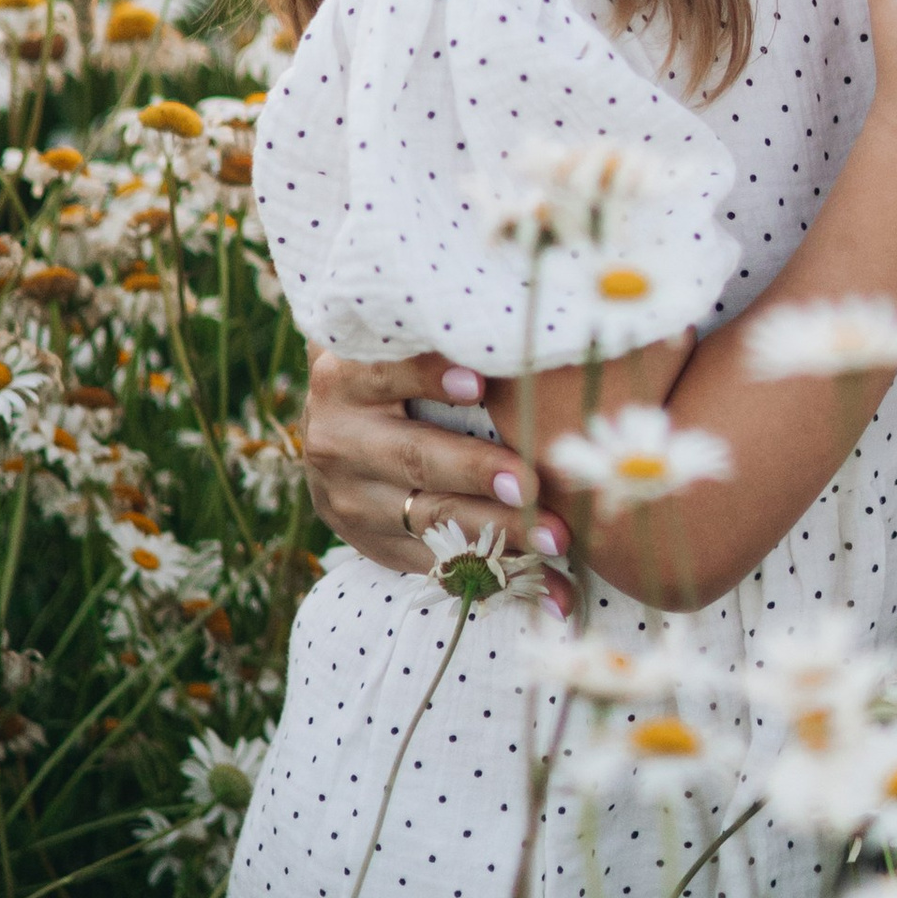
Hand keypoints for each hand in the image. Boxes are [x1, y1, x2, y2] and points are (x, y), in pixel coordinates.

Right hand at [302, 349, 571, 607]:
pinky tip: (552, 589)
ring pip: (432, 520)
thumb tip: (527, 309)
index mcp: (345, 377)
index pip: (387, 372)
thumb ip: (442, 328)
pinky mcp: (372, 544)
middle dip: (481, 474)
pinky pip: (440, 566)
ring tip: (558, 541)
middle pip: (417, 458)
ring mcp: (351, 500)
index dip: (430, 376)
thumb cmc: (399, 369)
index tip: (480, 383)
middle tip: (536, 486)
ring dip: (501, 534)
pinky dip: (501, 580)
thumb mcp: (396, 343)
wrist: (339, 430)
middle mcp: (338, 439)